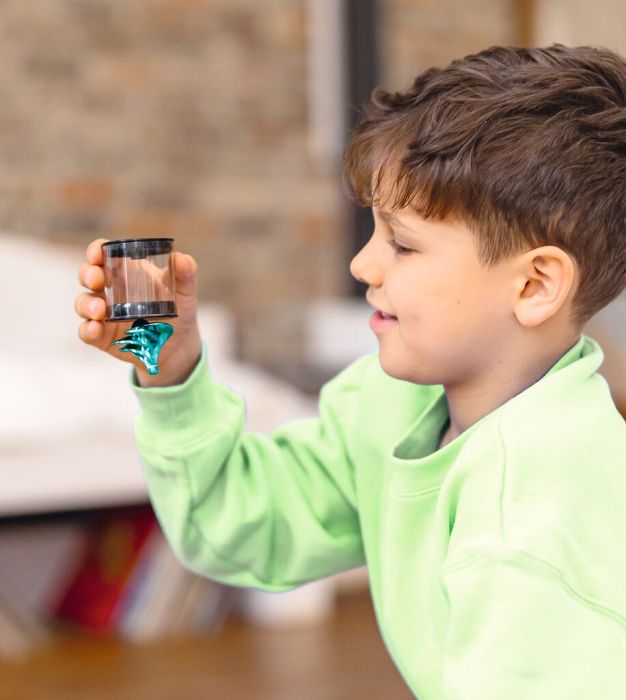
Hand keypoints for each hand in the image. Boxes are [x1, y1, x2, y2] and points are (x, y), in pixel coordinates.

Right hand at [76, 238, 202, 386]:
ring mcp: (104, 313)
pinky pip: (87, 332)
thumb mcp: (185, 291)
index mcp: (127, 272)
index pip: (104, 254)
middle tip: (97, 280)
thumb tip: (180, 257)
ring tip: (99, 311)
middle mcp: (110, 290)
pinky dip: (88, 330)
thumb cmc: (179, 310)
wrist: (179, 345)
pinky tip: (95, 329)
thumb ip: (186, 273)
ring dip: (86, 304)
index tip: (97, 254)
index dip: (95, 251)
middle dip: (88, 275)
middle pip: (88, 276)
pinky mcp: (102, 336)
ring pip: (83, 303)